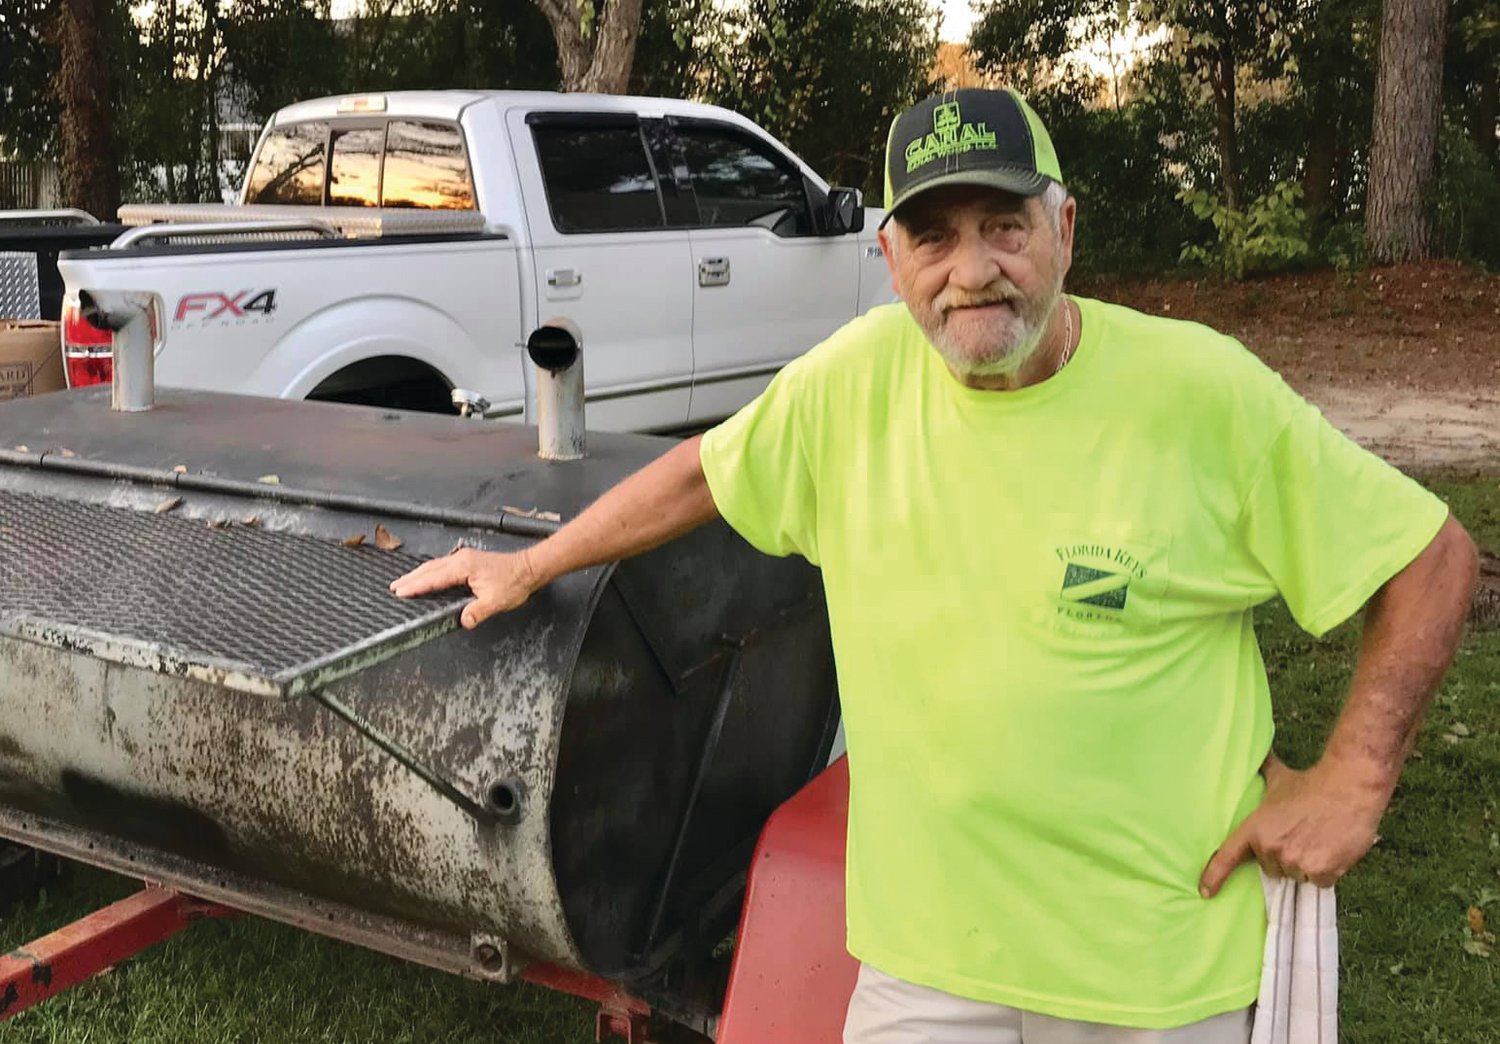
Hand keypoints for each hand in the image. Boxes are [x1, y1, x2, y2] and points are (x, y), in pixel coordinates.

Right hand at [389, 548, 540, 628]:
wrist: (529, 568)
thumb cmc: (514, 582)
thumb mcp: (496, 601)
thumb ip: (477, 612)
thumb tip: (463, 622)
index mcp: (464, 567)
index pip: (434, 578)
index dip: (416, 586)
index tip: (401, 592)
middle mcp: (461, 559)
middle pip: (430, 569)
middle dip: (411, 578)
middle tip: (394, 587)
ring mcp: (464, 557)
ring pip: (435, 565)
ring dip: (419, 574)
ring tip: (404, 582)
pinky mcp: (468, 559)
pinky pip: (443, 565)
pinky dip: (430, 571)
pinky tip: (426, 577)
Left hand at [1198, 753, 1385, 896]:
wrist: (1349, 787)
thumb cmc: (1312, 783)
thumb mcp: (1278, 778)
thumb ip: (1262, 772)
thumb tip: (1255, 754)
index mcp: (1255, 828)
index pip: (1228, 855)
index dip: (1214, 876)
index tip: (1205, 892)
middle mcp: (1271, 848)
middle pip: (1272, 868)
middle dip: (1284, 857)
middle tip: (1300, 835)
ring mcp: (1296, 862)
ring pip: (1297, 876)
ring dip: (1307, 864)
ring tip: (1318, 839)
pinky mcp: (1322, 871)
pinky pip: (1320, 881)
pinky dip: (1327, 870)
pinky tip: (1332, 848)